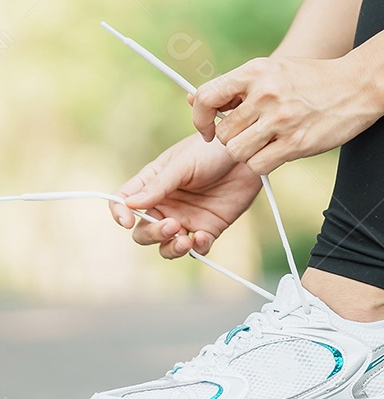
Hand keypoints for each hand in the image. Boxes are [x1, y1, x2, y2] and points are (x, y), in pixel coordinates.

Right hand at [110, 134, 261, 259]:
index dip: (120, 214)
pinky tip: (202, 237)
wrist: (247, 156)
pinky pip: (197, 248)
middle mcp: (165, 204)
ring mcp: (186, 218)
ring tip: (184, 240)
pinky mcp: (208, 228)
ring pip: (167, 245)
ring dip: (171, 248)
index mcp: (152, 184)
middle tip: (171, 225)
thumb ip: (158, 186)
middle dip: (152, 234)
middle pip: (144, 231)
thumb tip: (130, 205)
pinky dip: (197, 248)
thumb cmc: (211, 150)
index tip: (127, 222)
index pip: (124, 202)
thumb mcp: (183, 164)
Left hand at [190, 54, 382, 172]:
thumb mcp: (272, 70)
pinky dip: (263, 163)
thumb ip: (236, 86)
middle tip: (250, 135)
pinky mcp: (296, 143)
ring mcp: (280, 120)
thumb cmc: (312, 79)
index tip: (209, 128)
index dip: (201, 118)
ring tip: (264, 144)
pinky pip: (258, 165)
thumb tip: (192, 98)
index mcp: (255, 71)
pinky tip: (277, 152)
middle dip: (232, 139)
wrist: (358, 86)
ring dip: (246, 154)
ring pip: (237, 152)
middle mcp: (265, 94)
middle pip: (223, 133)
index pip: (207, 97)